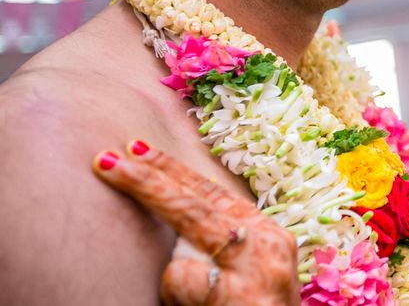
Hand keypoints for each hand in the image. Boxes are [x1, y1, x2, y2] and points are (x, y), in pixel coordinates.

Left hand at [92, 141, 298, 305]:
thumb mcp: (247, 276)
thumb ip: (222, 247)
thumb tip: (174, 226)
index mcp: (269, 236)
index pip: (215, 192)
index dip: (174, 170)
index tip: (137, 151)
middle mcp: (267, 245)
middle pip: (196, 202)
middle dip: (148, 180)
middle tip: (105, 160)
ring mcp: (254, 270)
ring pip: (188, 240)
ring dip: (175, 272)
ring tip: (201, 294)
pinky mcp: (236, 294)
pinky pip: (182, 281)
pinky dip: (179, 297)